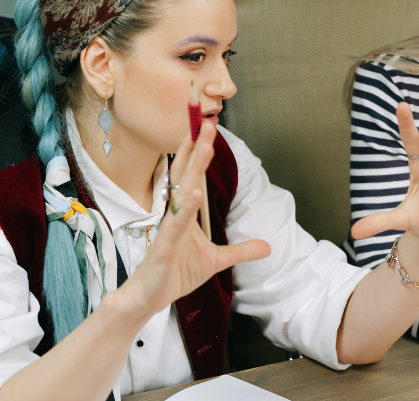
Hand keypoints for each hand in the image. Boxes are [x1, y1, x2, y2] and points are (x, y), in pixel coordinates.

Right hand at [117, 122, 270, 317]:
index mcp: (185, 213)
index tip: (208, 128)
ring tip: (205, 147)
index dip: (200, 152)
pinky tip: (194, 193)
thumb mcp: (217, 260)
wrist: (150, 297)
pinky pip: (176, 225)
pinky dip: (185, 209)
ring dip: (194, 169)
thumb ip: (241, 250)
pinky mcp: (163, 246)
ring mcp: (168, 228)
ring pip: (182, 192)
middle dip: (196, 148)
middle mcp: (175, 214)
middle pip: (186, 174)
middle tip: (207, 122)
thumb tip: (268, 247)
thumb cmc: (176, 273)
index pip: (192, 175)